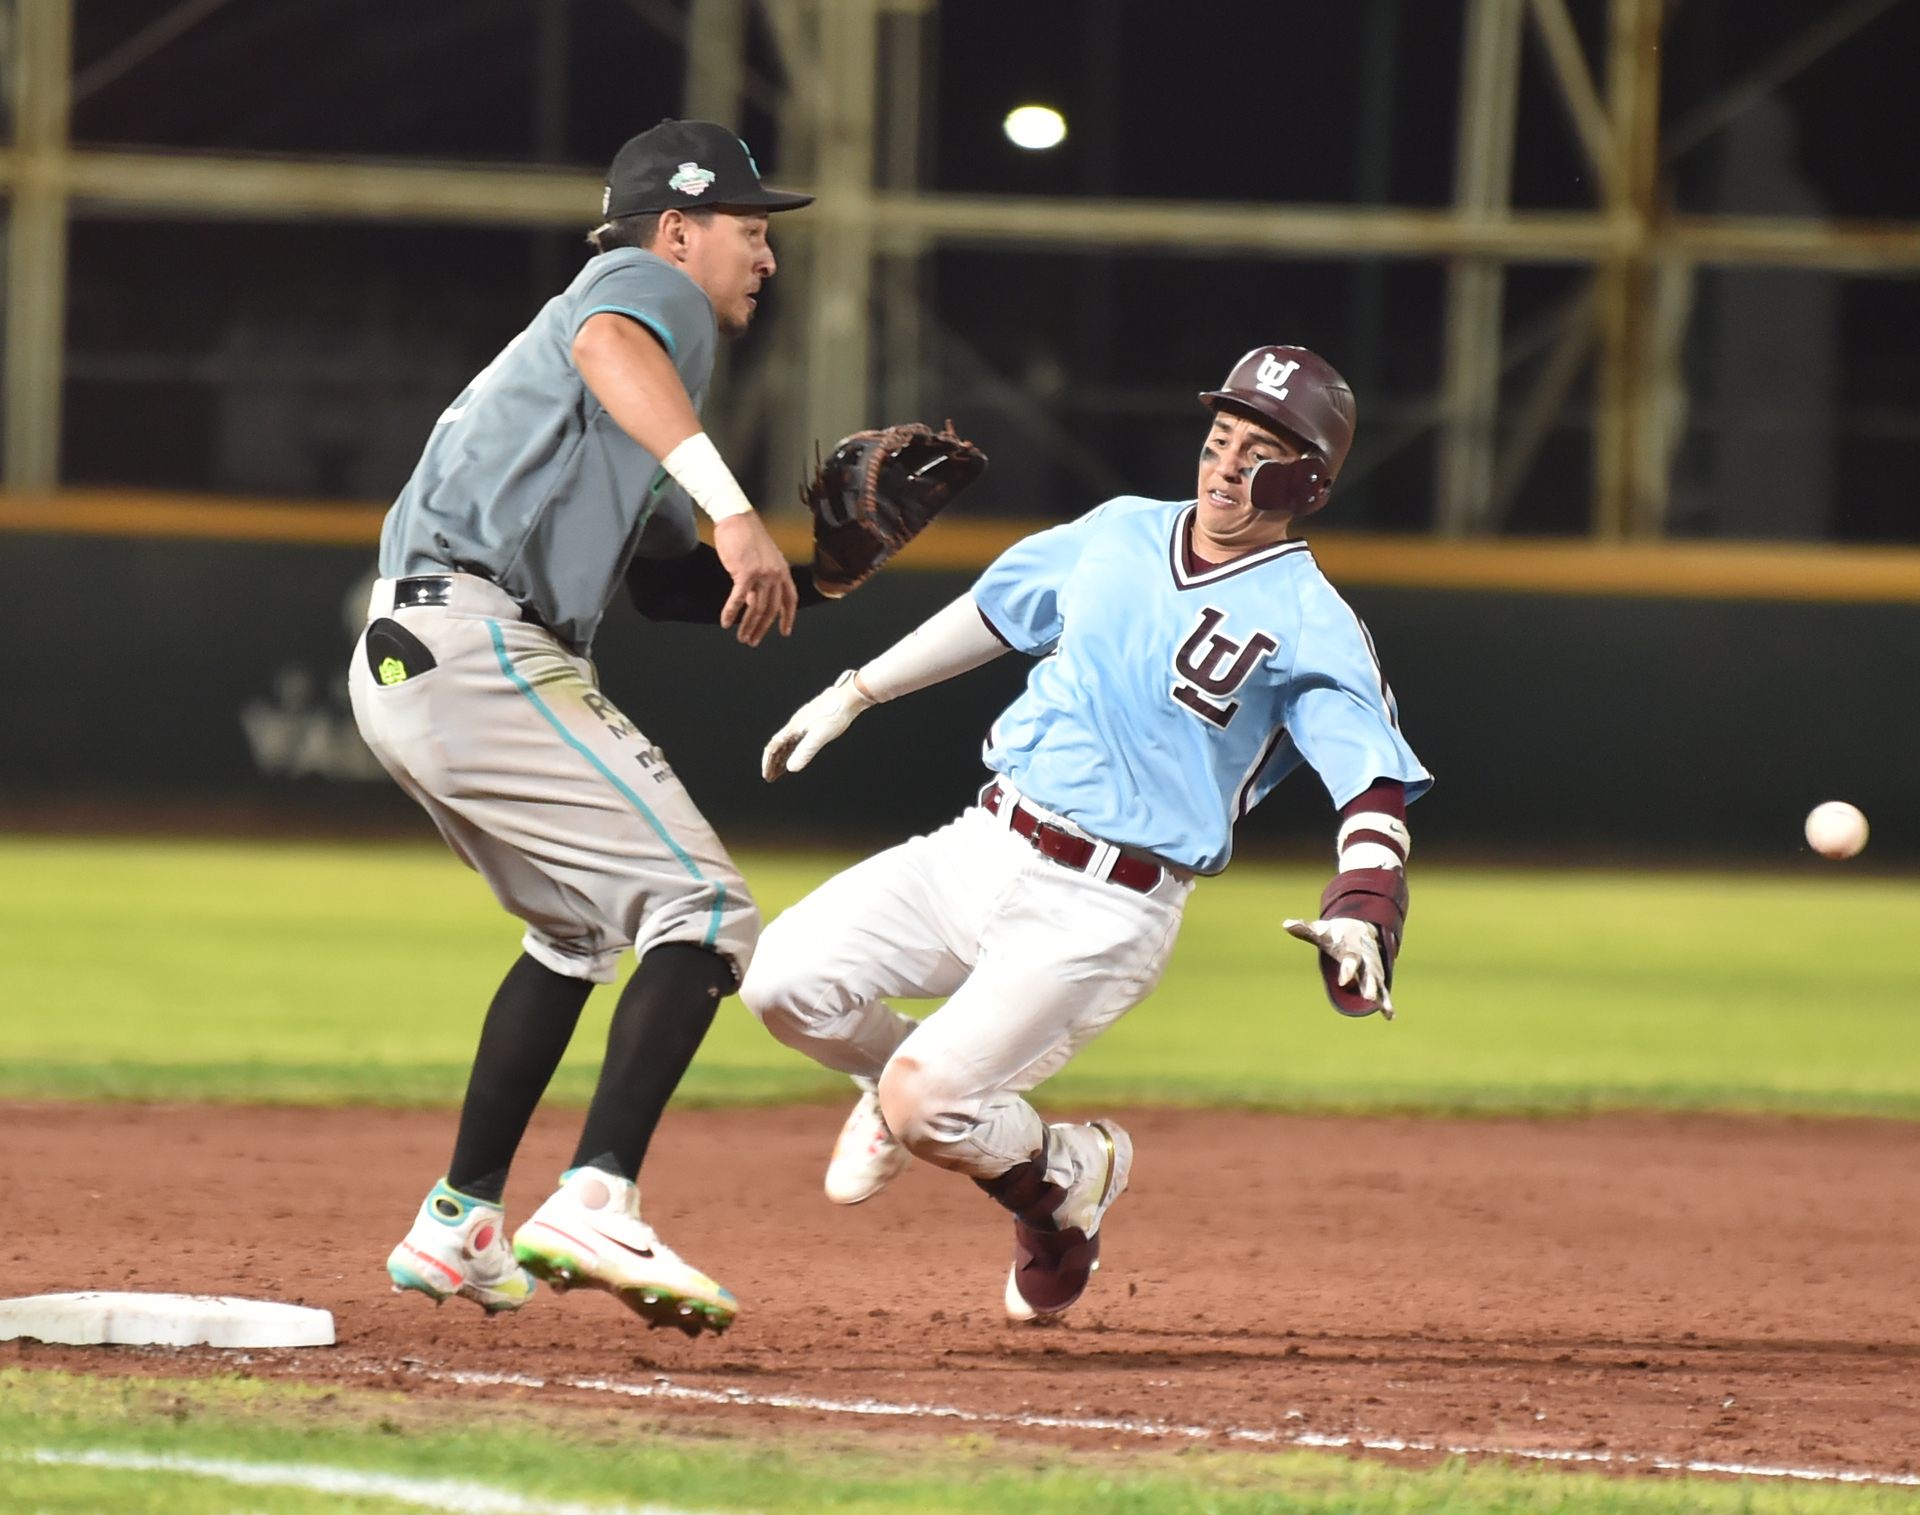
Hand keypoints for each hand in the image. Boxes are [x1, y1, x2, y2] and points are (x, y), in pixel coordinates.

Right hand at [712, 513, 798, 645]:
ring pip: (757, 608)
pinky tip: (726, 622)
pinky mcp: (745, 574)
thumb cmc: (747, 535)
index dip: (788, 617)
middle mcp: (776, 574)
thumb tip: (755, 602)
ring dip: (748, 626)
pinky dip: (731, 612)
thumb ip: (762, 580)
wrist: (737, 518)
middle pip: (772, 609)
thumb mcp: (762, 559)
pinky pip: (739, 599)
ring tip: (743, 637)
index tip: (785, 632)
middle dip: (763, 628)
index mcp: (783, 570)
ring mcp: (762, 574)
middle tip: (754, 641)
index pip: (790, 599)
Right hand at [763, 671, 873, 780]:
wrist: (849, 697)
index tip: (768, 776)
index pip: (773, 747)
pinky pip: (796, 738)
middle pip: (778, 746)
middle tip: (772, 776)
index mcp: (794, 727)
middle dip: (773, 763)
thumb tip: (791, 768)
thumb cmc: (836, 714)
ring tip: (781, 769)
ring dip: (782, 757)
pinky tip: (797, 753)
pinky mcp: (812, 721)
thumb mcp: (820, 736)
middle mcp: (795, 724)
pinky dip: (793, 749)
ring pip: (787, 742)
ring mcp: (803, 722)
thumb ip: (805, 752)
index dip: (768, 763)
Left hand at [1283, 917, 1393, 1019]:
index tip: (1344, 981)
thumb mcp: (1322, 931)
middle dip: (1369, 985)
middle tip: (1369, 997)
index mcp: (1352, 950)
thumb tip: (1286, 924)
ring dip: (1381, 997)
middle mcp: (1365, 960)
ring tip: (1386, 1010)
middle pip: (1368, 974)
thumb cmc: (1336, 934)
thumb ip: (1305, 930)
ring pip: (1378, 984)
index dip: (1347, 970)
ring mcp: (1372, 970)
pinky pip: (1383, 992)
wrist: (1361, 928)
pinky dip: (1387, 1003)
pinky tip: (1390, 1016)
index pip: (1351, 960)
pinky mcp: (1376, 978)